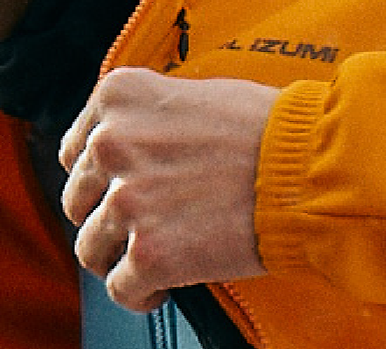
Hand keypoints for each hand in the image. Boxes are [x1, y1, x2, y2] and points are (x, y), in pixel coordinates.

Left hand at [58, 67, 280, 311]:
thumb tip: (141, 143)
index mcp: (119, 98)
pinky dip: (140, 292)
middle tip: (142, 225)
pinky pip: (120, 288)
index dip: (98, 176)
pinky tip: (164, 284)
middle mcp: (113, 144)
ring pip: (90, 248)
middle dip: (106, 216)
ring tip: (152, 258)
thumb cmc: (273, 128)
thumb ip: (153, 116)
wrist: (309, 167)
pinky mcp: (150, 253)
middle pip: (77, 200)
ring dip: (118, 257)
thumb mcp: (198, 92)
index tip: (118, 189)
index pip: (76, 149)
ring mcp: (128, 201)